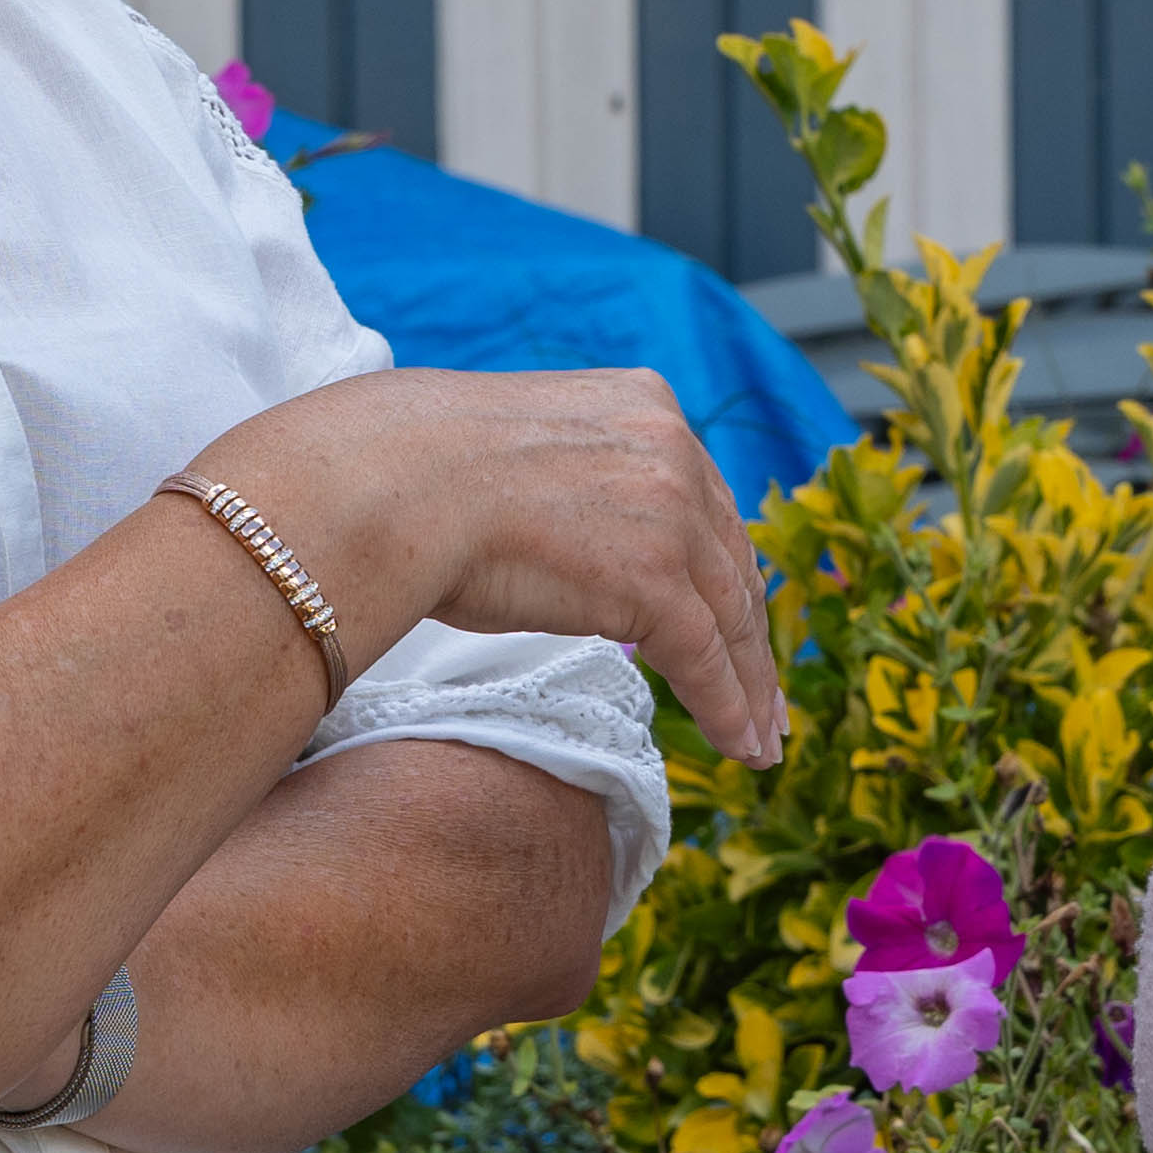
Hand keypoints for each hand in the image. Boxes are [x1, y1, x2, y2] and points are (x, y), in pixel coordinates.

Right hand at [181, 368, 787, 767]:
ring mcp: (670, 510)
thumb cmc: (416, 472)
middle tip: (763, 695)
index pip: (702, 503)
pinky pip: (707, 657)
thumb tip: (566, 531)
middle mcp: (671, 445)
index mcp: (640, 403)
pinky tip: (740, 749)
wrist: (389, 483)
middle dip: (749, 634)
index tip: (734, 618)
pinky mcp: (656, 578)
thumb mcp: (518, 453)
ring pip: (730, 614)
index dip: (722, 570)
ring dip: (750, 685)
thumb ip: (570, 483)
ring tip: (758, 740)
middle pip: (729, 558)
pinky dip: (729, 710)